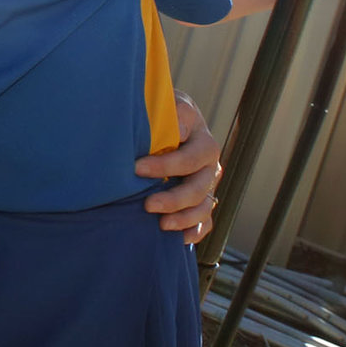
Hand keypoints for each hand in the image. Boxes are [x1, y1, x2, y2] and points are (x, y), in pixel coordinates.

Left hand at [138, 95, 221, 241]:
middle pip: (199, 186)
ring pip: (205, 206)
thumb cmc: (157, 114)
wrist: (159, 123)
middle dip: (174, 198)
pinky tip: (177, 239)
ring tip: (161, 225)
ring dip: (184, 218)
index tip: (137, 169)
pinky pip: (205, 222)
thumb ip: (169, 116)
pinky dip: (194, 231)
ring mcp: (207, 184)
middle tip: (148, 205)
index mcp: (201, 140)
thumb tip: (175, 130)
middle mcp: (209, 163)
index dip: (165, 165)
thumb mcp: (162, 107)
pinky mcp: (201, 200)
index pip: (190, 158)